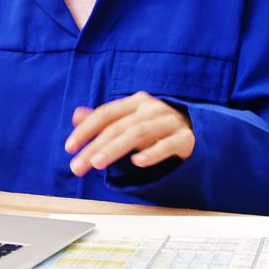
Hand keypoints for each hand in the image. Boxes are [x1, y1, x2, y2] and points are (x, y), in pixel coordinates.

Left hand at [64, 92, 194, 176]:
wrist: (199, 130)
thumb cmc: (158, 127)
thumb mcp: (131, 119)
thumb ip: (105, 119)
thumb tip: (76, 115)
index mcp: (136, 102)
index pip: (105, 113)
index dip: (85, 130)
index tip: (69, 147)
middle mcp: (152, 108)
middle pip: (118, 127)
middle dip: (94, 147)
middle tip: (78, 166)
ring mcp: (170, 122)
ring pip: (138, 133)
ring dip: (115, 149)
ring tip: (98, 164)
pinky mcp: (186, 138)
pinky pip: (168, 144)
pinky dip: (152, 153)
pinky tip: (137, 162)